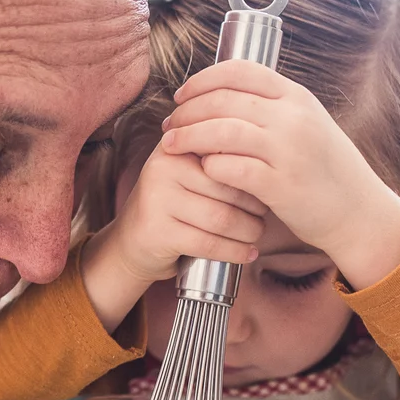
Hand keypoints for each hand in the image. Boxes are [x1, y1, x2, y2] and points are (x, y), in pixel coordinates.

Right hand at [81, 143, 265, 330]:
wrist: (130, 243)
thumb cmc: (170, 207)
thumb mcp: (186, 172)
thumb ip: (215, 157)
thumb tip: (269, 157)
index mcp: (175, 146)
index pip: (227, 154)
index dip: (252, 175)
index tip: (264, 189)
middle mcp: (163, 167)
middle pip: (228, 188)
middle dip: (255, 207)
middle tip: (263, 217)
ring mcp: (157, 199)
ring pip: (222, 218)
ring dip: (248, 232)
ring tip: (255, 235)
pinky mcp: (158, 232)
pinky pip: (208, 243)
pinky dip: (234, 252)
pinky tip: (246, 254)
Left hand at [163, 60, 399, 289]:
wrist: (359, 211)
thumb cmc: (325, 169)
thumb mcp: (306, 123)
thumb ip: (271, 108)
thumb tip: (221, 95)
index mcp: (296, 97)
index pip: (239, 70)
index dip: (202, 80)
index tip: (182, 95)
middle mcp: (293, 118)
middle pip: (223, 100)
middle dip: (187, 111)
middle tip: (170, 124)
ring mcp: (288, 151)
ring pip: (221, 131)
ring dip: (188, 137)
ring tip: (172, 145)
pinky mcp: (281, 185)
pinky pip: (230, 168)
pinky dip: (209, 166)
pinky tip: (201, 170)